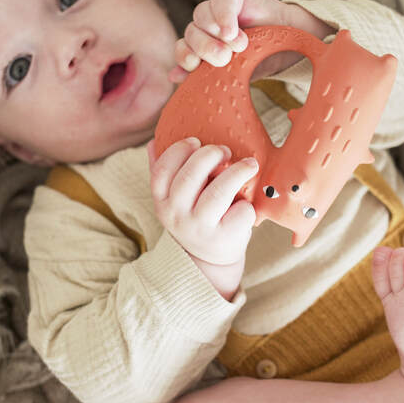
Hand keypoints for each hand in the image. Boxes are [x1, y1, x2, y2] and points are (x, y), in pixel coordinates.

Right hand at [148, 137, 257, 297]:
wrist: (208, 262)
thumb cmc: (194, 220)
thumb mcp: (174, 201)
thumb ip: (164, 173)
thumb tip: (153, 142)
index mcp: (162, 202)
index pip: (162, 171)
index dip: (178, 150)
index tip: (195, 140)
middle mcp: (177, 216)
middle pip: (190, 177)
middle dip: (210, 155)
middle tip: (225, 151)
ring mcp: (200, 228)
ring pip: (218, 192)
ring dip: (237, 172)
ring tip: (250, 164)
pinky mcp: (223, 238)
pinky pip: (239, 212)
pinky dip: (247, 203)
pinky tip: (247, 202)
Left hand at [169, 0, 335, 82]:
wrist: (291, 47)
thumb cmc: (261, 61)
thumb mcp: (233, 75)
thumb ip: (205, 75)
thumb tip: (173, 77)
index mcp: (202, 49)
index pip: (183, 49)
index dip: (185, 57)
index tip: (195, 66)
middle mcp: (206, 29)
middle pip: (191, 33)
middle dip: (204, 47)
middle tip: (223, 58)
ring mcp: (218, 12)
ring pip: (201, 16)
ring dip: (215, 33)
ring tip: (238, 45)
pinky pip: (220, 1)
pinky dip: (224, 15)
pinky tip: (232, 30)